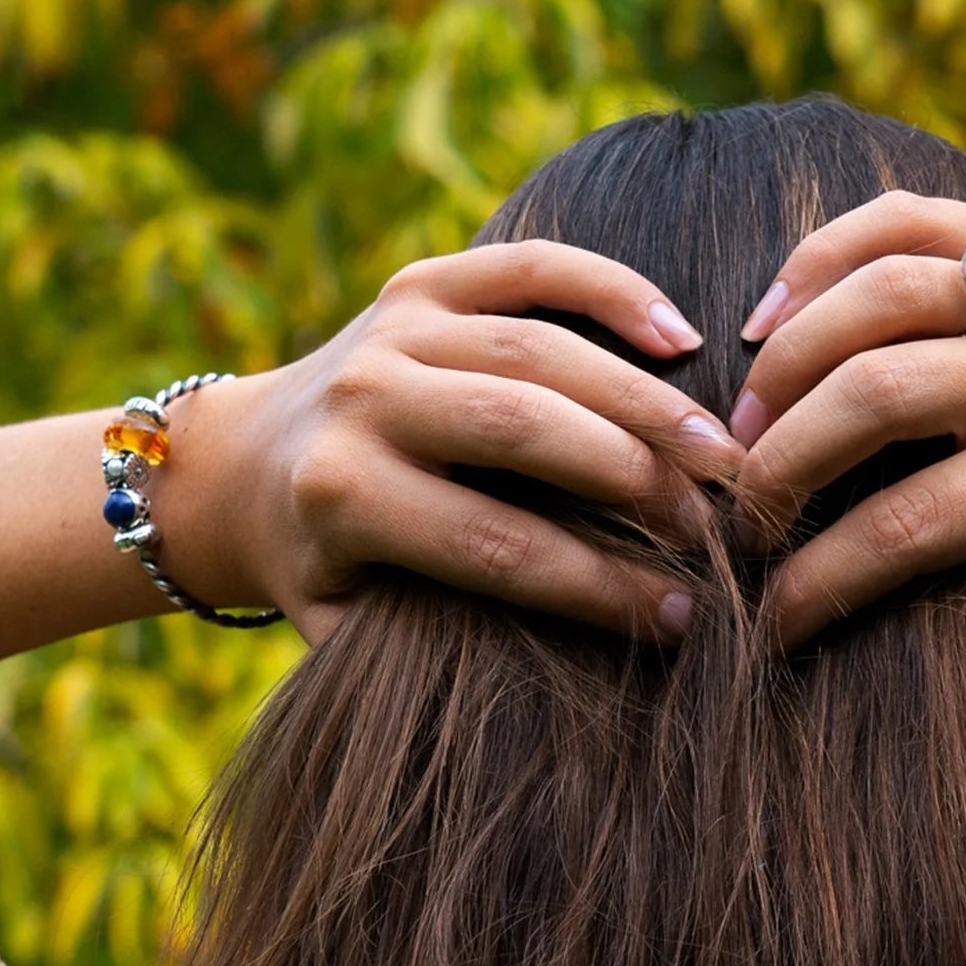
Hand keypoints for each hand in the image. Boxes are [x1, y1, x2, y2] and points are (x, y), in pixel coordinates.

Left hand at [203, 241, 744, 643]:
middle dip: (633, 480)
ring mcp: (392, 329)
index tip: (680, 616)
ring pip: (538, 348)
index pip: (496, 547)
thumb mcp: (347, 626)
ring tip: (721, 453)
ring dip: (643, 400)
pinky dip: (609, 289)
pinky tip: (681, 335)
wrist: (245, 466)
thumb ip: (426, 650)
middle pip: (522, 429)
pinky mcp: (421, 283)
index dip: (598, 585)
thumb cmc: (325, 567)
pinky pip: (527, 270)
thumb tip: (557, 695)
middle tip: (715, 527)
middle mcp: (362, 400)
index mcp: (341, 496)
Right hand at [729, 191, 965, 650]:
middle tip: (736, 513)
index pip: (912, 527)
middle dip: (781, 461)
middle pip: (877, 398)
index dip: (822, 582)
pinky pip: (905, 218)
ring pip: (879, 291)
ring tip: (744, 418)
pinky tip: (771, 310)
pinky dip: (824, 254)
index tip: (770, 620)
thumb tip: (938, 719)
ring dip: (788, 354)